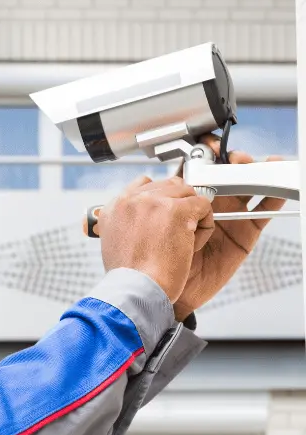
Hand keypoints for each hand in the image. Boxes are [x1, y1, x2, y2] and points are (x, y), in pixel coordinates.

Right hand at [96, 175, 214, 303]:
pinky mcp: (177, 210)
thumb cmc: (129, 277)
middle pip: (169, 186)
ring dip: (191, 215)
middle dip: (178, 205)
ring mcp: (155, 202)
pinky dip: (205, 225)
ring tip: (182, 240)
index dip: (160, 200)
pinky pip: (202, 206)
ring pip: (187, 194)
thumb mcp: (113, 242)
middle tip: (177, 231)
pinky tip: (191, 243)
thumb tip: (142, 218)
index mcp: (115, 206)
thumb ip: (126, 222)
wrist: (137, 290)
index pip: (144, 184)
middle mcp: (132, 199)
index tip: (164, 218)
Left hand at [171, 134, 285, 320]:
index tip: (208, 145)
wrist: (161, 290)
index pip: (198, 169)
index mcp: (182, 199)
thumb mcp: (153, 222)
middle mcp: (205, 205)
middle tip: (232, 160)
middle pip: (226, 174)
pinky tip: (280, 187)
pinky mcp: (243, 234)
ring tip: (256, 165)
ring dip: (255, 172)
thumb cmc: (153, 259)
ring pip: (246, 188)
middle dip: (231, 161)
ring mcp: (227, 218)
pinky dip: (274, 198)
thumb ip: (162, 201)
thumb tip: (162, 177)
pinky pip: (262, 213)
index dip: (205, 155)